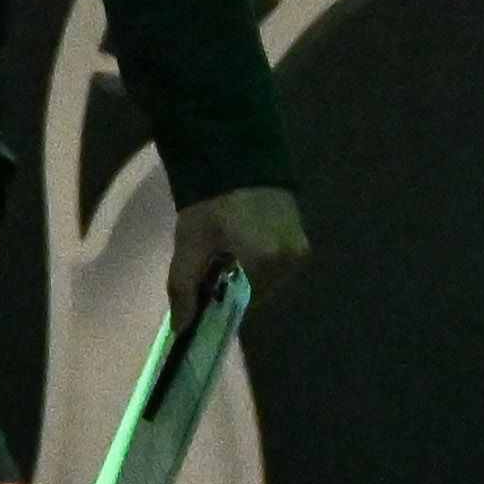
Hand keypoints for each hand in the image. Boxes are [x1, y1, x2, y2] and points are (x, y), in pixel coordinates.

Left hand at [170, 183, 305, 322]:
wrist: (235, 154)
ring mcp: (300, 247)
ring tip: (227, 247)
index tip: (204, 286)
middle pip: (256, 291)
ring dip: (247, 271)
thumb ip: (184, 287)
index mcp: (268, 262)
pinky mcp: (302, 236)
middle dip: (233, 283)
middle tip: (212, 262)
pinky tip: (242, 239)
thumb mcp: (191, 244)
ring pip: (267, 278)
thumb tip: (181, 329)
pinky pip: (277, 262)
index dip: (220, 298)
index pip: (241, 303)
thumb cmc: (211, 200)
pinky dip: (259, 258)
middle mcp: (291, 259)